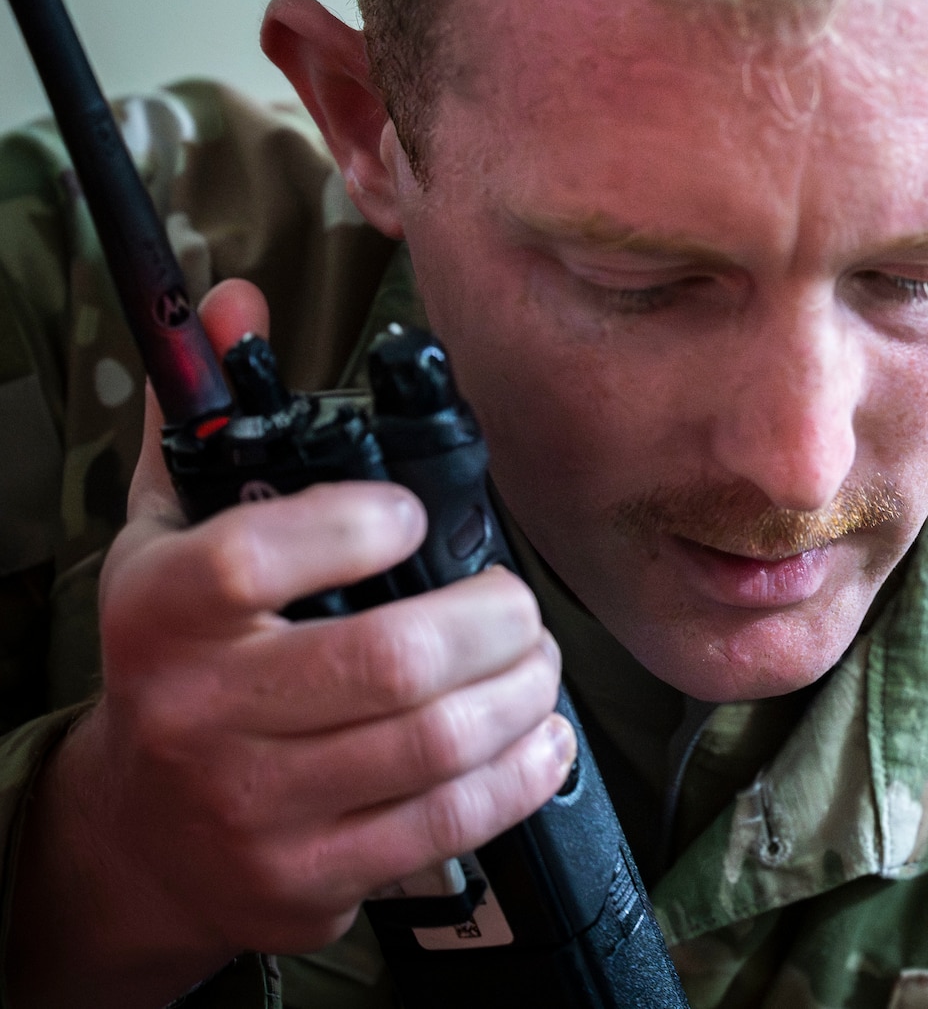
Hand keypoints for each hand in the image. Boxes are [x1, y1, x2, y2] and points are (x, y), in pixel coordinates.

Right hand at [4, 280, 575, 1007]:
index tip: (411, 516)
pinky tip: (540, 735)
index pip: (259, 556)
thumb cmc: (178, 662)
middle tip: (518, 606)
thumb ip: (208, 419)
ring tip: (537, 661)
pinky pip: (448, 823)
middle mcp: (200, 712)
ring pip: (435, 743)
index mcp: (160, 612)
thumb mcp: (170, 533)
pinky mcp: (309, 878)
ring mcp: (254, 805)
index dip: (360, 524)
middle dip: (497, 620)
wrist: (138, 834)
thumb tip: (236, 299)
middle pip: (392, 659)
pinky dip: (521, 771)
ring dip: (525, 691)